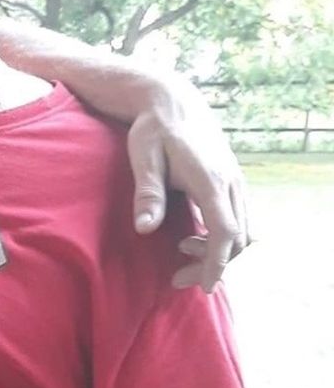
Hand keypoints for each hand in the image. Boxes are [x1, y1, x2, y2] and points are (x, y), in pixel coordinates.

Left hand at [126, 77, 248, 292]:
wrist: (172, 100)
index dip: (217, 263)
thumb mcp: (143, 158)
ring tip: (181, 255)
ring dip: (219, 250)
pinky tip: (194, 237)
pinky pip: (239, 218)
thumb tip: (145, 230)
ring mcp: (236, 181)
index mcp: (211, 180)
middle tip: (177, 278)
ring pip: (243, 230)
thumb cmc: (153, 129)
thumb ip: (148, 194)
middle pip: (238, 238)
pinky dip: (223, 236)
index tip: (204, 286)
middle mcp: (232, 182)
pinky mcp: (233, 181)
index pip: (225, 232)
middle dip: (212, 264)